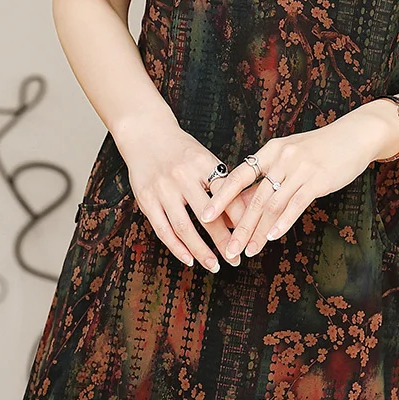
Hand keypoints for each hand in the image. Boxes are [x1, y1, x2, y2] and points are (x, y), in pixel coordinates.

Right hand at [118, 121, 247, 270]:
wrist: (146, 134)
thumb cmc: (182, 151)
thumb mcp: (205, 159)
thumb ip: (220, 185)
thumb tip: (240, 218)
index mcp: (203, 164)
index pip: (227, 196)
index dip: (240, 219)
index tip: (251, 237)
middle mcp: (182, 176)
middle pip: (208, 216)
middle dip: (224, 241)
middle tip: (236, 259)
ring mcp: (162, 189)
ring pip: (184, 227)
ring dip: (201, 251)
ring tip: (214, 265)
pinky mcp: (146, 199)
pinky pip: (163, 230)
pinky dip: (177, 247)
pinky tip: (189, 259)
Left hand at [199, 105, 397, 259]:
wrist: (355, 135)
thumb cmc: (320, 149)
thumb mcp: (290, 154)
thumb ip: (270, 175)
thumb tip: (245, 200)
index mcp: (270, 151)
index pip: (238, 176)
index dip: (221, 198)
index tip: (204, 216)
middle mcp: (281, 158)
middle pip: (254, 198)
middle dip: (239, 227)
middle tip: (228, 249)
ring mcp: (300, 168)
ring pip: (272, 205)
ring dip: (258, 231)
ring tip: (248, 251)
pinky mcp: (318, 179)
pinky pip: (295, 204)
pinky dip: (282, 223)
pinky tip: (272, 238)